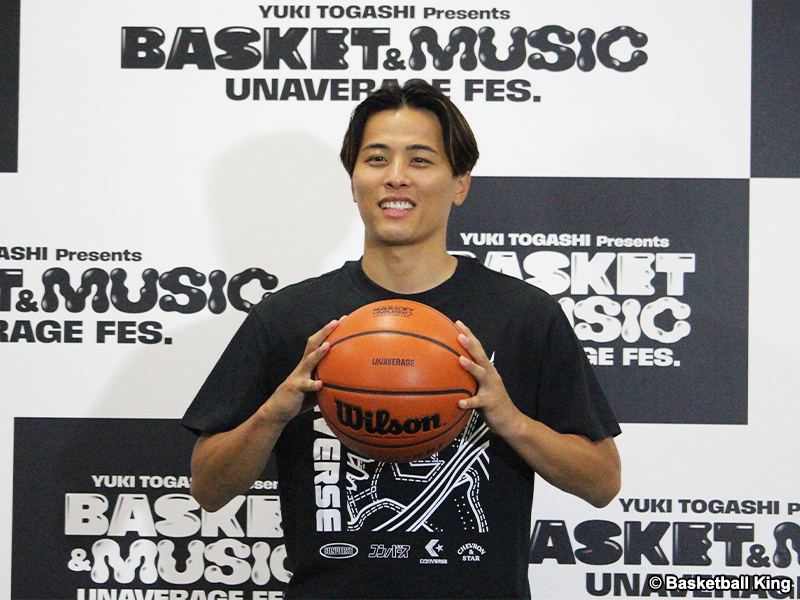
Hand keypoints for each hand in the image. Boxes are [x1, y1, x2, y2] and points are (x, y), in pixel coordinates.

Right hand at [262, 318, 339, 424]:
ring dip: (318, 353)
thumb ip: (328, 380)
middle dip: (325, 332)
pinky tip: (320, 384)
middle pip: (313, 344)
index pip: (320, 342)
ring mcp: (299, 375)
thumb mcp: (316, 386)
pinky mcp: (295, 388)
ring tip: (328, 346)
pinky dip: (312, 384)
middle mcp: (303, 366)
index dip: (330, 331)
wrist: (278, 410)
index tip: (343, 320)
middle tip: (337, 322)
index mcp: (309, 364)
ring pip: (308, 361)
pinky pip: (305, 385)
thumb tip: (348, 379)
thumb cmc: (299, 398)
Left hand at [455, 320, 522, 437]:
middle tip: (459, 334)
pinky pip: (478, 402)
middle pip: (480, 356)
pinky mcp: (491, 404)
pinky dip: (469, 402)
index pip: (477, 348)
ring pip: (481, 375)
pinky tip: (459, 403)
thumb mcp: (478, 387)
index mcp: (487, 369)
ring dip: (471, 367)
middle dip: (470, 344)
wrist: (510, 421)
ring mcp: (492, 388)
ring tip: (460, 360)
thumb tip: (444, 369)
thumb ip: (466, 377)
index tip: (457, 323)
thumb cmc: (490, 402)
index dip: (469, 335)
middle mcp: (490, 375)